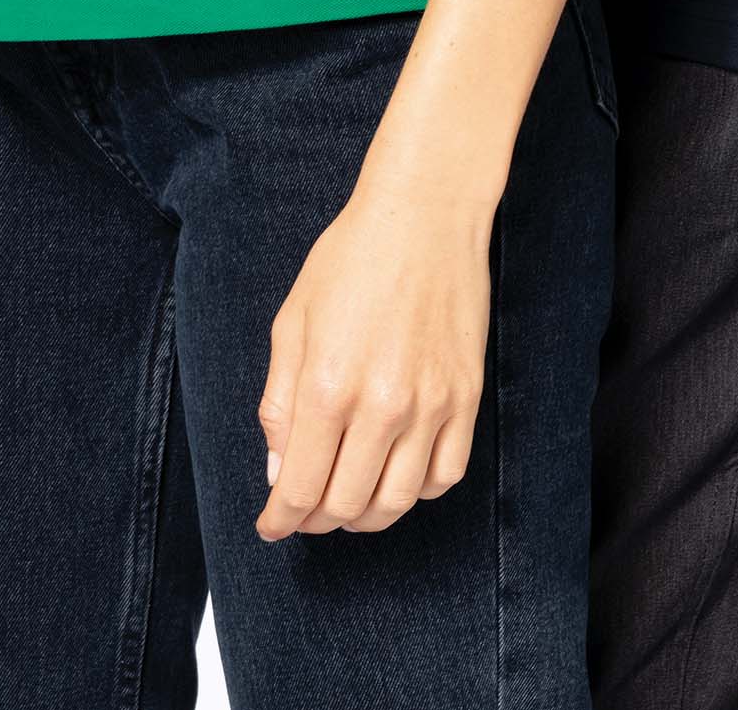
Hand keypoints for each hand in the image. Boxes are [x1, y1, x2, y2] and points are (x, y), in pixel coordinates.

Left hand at [256, 168, 491, 539]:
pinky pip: (446, 475)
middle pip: (346, 506)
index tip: (271, 524)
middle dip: (316, 520)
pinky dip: (418, 491)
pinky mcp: (466, 396)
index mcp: (329, 387)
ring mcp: (431, 404)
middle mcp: (383, 406)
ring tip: (348, 500)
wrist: (425, 213)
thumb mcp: (293, 322)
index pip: (299, 489)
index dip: (279, 519)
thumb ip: (280, 403)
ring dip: (365, 516)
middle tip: (304, 510)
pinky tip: (397, 472)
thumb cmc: (352, 258)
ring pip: (398, 502)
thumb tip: (279, 472)